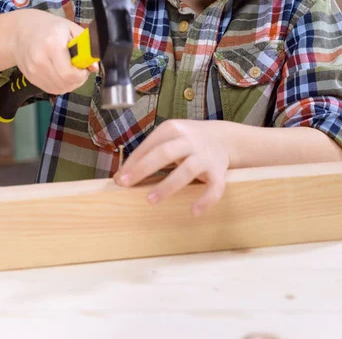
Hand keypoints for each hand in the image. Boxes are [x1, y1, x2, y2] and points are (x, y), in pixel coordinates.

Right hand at [11, 9, 97, 94]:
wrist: (19, 31)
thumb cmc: (48, 27)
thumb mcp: (71, 28)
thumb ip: (86, 46)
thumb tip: (94, 66)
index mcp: (52, 44)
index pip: (70, 73)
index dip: (82, 74)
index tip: (84, 66)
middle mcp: (40, 60)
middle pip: (66, 83)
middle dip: (78, 79)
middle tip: (78, 68)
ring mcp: (33, 71)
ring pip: (59, 89)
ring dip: (70, 83)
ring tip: (69, 69)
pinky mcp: (30, 78)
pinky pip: (51, 89)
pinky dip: (60, 85)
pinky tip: (60, 73)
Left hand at [114, 119, 232, 216]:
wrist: (222, 139)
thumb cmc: (186, 142)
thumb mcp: (167, 139)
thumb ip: (146, 154)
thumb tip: (119, 178)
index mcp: (173, 130)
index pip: (150, 145)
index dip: (133, 162)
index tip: (120, 179)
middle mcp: (189, 141)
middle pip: (165, 153)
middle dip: (144, 168)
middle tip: (126, 184)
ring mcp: (205, 156)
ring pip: (187, 169)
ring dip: (168, 185)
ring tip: (151, 200)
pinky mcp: (218, 172)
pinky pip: (214, 187)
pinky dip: (205, 200)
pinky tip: (194, 211)